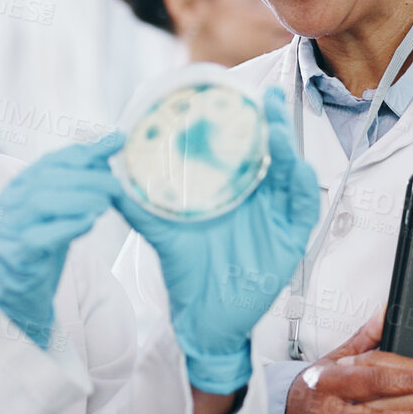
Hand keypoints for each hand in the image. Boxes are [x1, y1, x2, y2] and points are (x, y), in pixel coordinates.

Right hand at [0, 134, 123, 349]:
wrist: (13, 296)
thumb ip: (75, 185)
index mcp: (16, 189)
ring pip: (40, 203)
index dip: (83, 151)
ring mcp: (7, 231)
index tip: (116, 143)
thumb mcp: (56, 213)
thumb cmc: (38, 247)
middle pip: (45, 179)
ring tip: (105, 203)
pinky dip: (66, 227)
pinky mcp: (15, 258)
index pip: (49, 161)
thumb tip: (107, 153)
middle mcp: (7, 205)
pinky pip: (38, 238)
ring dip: (77, 198)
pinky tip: (89, 223)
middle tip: (115, 184)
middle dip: (85, 176)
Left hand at [113, 87, 320, 393]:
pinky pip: (302, 211)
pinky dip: (301, 190)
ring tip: (275, 130)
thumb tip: (110, 176)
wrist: (203, 320)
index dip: (249, 122)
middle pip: (274, 156)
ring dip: (286, 152)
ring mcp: (276, 220)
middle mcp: (258, 201)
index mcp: (233, 193)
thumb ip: (140, 206)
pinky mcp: (288, 243)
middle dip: (275, 126)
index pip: (245, 150)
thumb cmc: (188, 272)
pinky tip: (294, 171)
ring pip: (290, 178)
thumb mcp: (164, 233)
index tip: (244, 93)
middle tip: (269, 99)